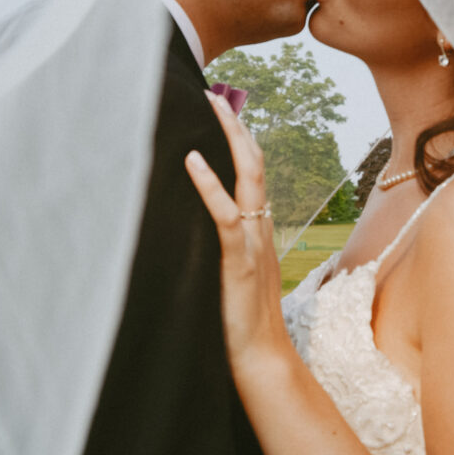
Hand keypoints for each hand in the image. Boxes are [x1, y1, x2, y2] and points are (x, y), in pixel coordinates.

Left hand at [185, 93, 293, 384]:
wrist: (261, 359)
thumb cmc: (240, 323)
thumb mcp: (231, 276)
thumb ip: (224, 250)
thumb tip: (199, 233)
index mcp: (259, 231)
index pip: (254, 176)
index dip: (242, 143)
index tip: (226, 115)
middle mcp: (261, 228)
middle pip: (255, 164)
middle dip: (237, 127)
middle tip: (217, 95)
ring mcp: (253, 242)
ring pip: (248, 178)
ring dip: (231, 139)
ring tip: (214, 106)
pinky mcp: (238, 260)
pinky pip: (226, 215)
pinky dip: (209, 184)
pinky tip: (192, 160)